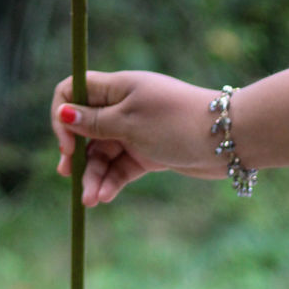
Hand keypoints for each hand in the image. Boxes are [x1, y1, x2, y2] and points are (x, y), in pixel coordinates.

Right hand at [50, 69, 221, 205]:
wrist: (225, 140)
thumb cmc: (174, 122)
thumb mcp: (128, 122)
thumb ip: (93, 121)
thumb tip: (62, 112)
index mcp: (117, 87)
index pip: (74, 90)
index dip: (63, 114)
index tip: (67, 140)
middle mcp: (123, 107)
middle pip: (85, 127)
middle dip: (75, 152)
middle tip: (67, 174)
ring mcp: (136, 131)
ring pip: (102, 153)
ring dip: (92, 175)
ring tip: (90, 200)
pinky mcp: (149, 153)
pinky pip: (121, 167)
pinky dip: (111, 181)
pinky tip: (103, 197)